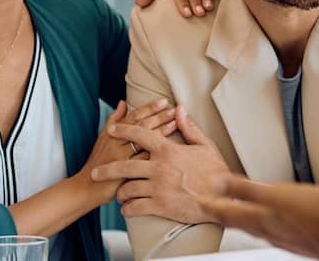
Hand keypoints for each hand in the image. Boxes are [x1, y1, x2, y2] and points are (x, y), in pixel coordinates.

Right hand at [77, 100, 177, 201]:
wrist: (87, 187)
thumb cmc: (98, 162)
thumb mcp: (103, 138)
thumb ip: (114, 120)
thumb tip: (123, 102)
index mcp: (112, 133)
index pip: (133, 116)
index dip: (149, 108)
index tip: (164, 101)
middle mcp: (117, 143)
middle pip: (141, 127)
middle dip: (159, 117)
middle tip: (175, 110)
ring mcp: (121, 158)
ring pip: (144, 142)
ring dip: (161, 132)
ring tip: (176, 124)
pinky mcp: (125, 172)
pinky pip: (142, 161)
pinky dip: (156, 153)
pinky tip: (170, 148)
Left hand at [91, 106, 228, 223]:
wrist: (223, 198)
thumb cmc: (216, 171)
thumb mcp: (205, 145)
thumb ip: (189, 127)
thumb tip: (180, 110)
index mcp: (168, 151)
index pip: (140, 135)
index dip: (123, 130)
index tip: (112, 129)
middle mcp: (159, 168)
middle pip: (124, 166)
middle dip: (106, 170)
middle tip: (95, 173)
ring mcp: (158, 188)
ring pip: (128, 189)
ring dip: (120, 192)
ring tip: (118, 195)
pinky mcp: (160, 206)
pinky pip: (135, 207)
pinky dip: (128, 209)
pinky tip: (127, 209)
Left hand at [196, 176, 318, 260]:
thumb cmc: (318, 215)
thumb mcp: (278, 194)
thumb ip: (246, 189)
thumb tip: (217, 183)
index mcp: (259, 218)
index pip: (225, 212)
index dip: (209, 205)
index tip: (197, 199)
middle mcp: (266, 230)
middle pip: (236, 220)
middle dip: (220, 211)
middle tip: (208, 205)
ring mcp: (280, 236)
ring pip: (251, 225)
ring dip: (238, 216)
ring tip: (230, 210)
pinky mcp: (294, 238)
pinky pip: (267, 229)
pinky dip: (258, 221)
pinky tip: (265, 219)